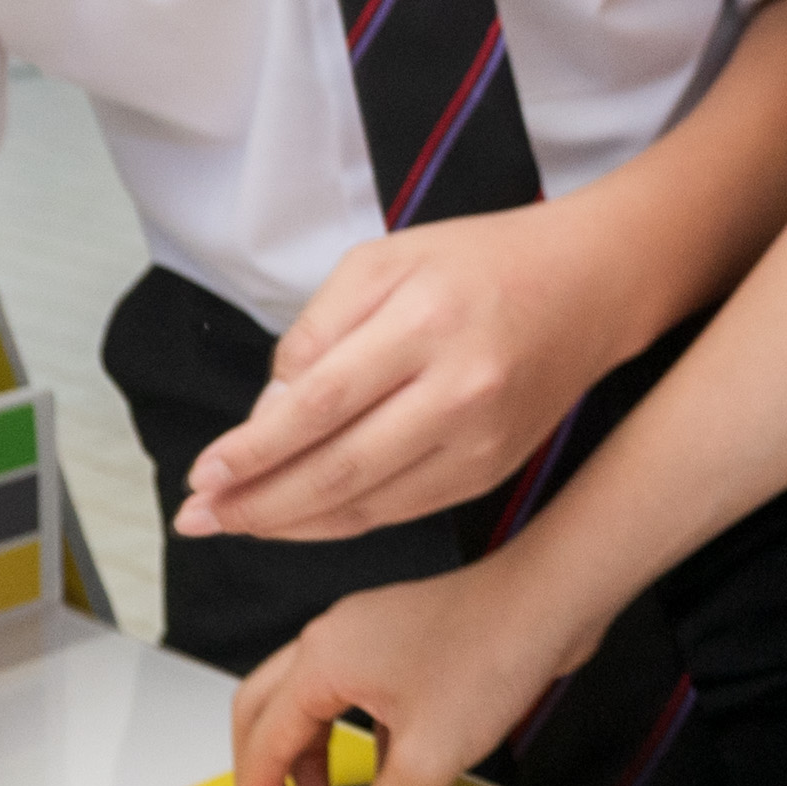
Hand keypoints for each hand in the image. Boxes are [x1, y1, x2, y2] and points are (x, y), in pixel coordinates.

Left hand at [178, 202, 629, 542]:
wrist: (589, 286)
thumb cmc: (477, 264)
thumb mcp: (384, 261)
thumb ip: (317, 331)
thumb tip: (267, 414)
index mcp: (424, 322)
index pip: (319, 404)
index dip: (254, 450)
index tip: (203, 473)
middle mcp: (458, 391)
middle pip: (339, 468)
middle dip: (257, 502)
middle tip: (197, 517)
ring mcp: (480, 441)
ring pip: (368, 503)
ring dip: (290, 523)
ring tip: (231, 524)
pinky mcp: (490, 471)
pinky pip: (400, 510)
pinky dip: (340, 521)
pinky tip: (296, 520)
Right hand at [229, 553, 605, 785]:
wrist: (550, 601)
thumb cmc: (490, 655)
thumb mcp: (428, 759)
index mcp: (321, 662)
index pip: (263, 742)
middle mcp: (332, 641)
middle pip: (267, 713)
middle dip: (264, 775)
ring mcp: (366, 636)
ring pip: (310, 704)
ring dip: (308, 759)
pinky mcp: (401, 642)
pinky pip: (352, 696)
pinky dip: (350, 739)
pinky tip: (379, 775)